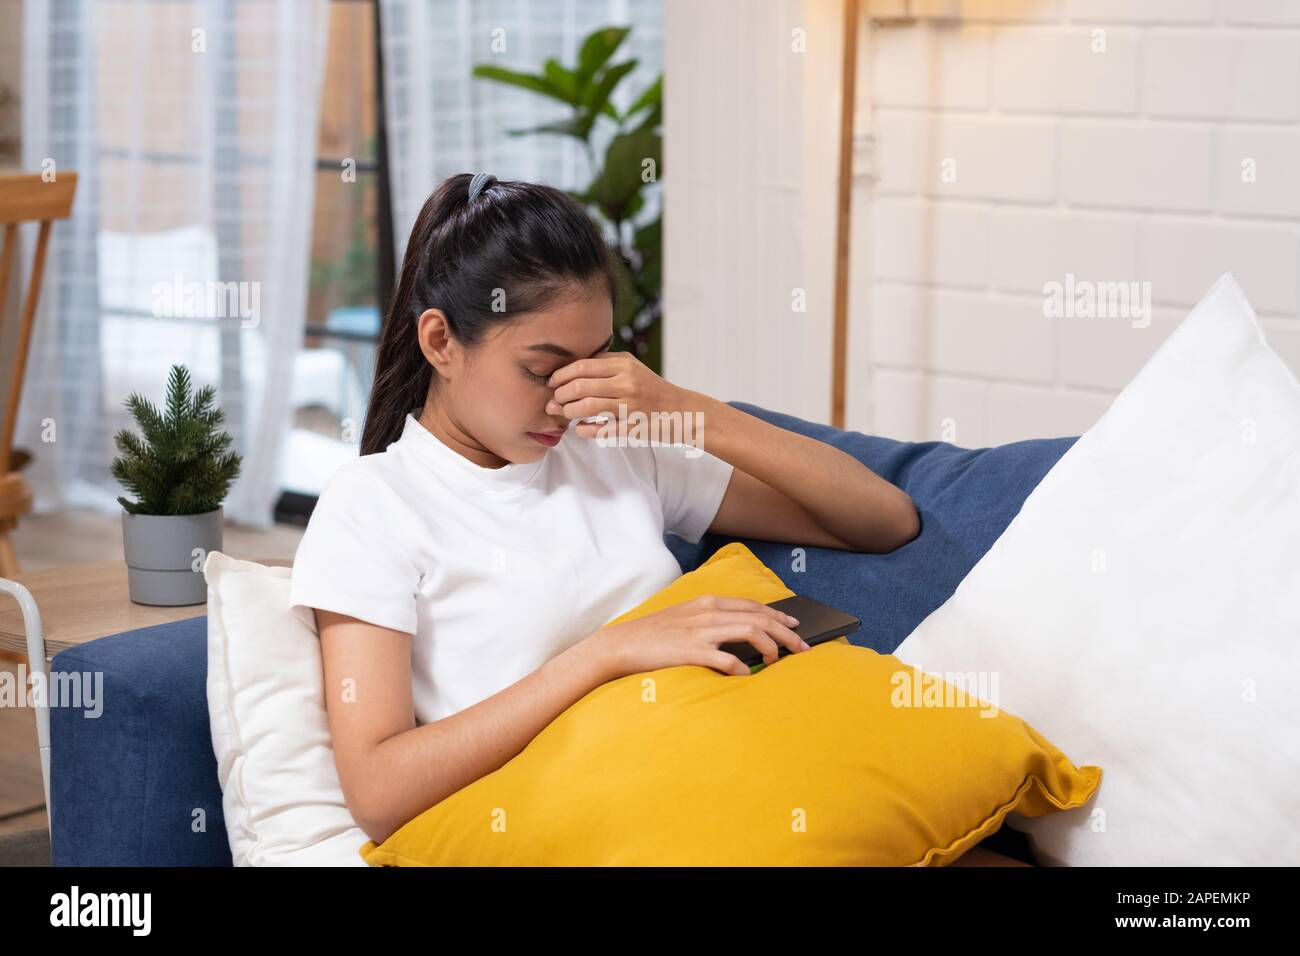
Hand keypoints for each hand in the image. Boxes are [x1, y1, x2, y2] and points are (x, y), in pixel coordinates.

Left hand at [545, 351, 702, 440]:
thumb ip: (606, 364)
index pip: (582, 366)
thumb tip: (572, 368)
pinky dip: (584, 430)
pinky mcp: (633, 427)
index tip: (551, 382)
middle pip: (580, 386)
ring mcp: (630, 406)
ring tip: (563, 414)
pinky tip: (580, 429)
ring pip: (586, 407)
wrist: (683, 411)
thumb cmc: (652, 389)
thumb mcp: (632, 368)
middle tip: (552, 401)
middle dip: (560, 395)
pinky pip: (600, 430)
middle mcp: (626, 382)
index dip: (561, 375)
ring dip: (568, 412)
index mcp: (624, 365)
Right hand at [585, 595, 811, 678]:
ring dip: (771, 647)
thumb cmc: (653, 634)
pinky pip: (728, 660)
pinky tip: (747, 675)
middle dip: (786, 633)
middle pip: (759, 618)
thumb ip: (709, 620)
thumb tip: (736, 632)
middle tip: (802, 647)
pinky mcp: (692, 651)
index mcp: (707, 602)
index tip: (794, 625)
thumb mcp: (684, 617)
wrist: (622, 644)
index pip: (753, 606)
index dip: (778, 615)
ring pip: (751, 632)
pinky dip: (742, 668)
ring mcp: (701, 631)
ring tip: (777, 661)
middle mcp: (708, 612)